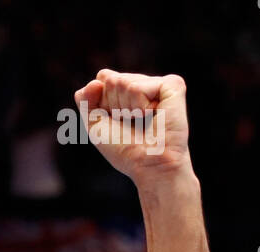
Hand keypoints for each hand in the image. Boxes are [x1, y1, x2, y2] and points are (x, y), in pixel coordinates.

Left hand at [75, 69, 190, 181]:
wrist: (149, 165)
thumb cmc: (125, 150)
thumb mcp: (96, 126)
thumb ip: (86, 101)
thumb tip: (96, 80)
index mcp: (126, 91)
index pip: (101, 79)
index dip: (102, 105)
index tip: (116, 122)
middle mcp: (143, 84)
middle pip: (111, 80)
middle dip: (115, 107)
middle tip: (132, 124)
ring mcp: (158, 83)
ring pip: (124, 82)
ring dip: (128, 109)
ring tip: (143, 122)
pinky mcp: (172, 84)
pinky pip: (138, 86)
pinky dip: (139, 106)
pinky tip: (153, 116)